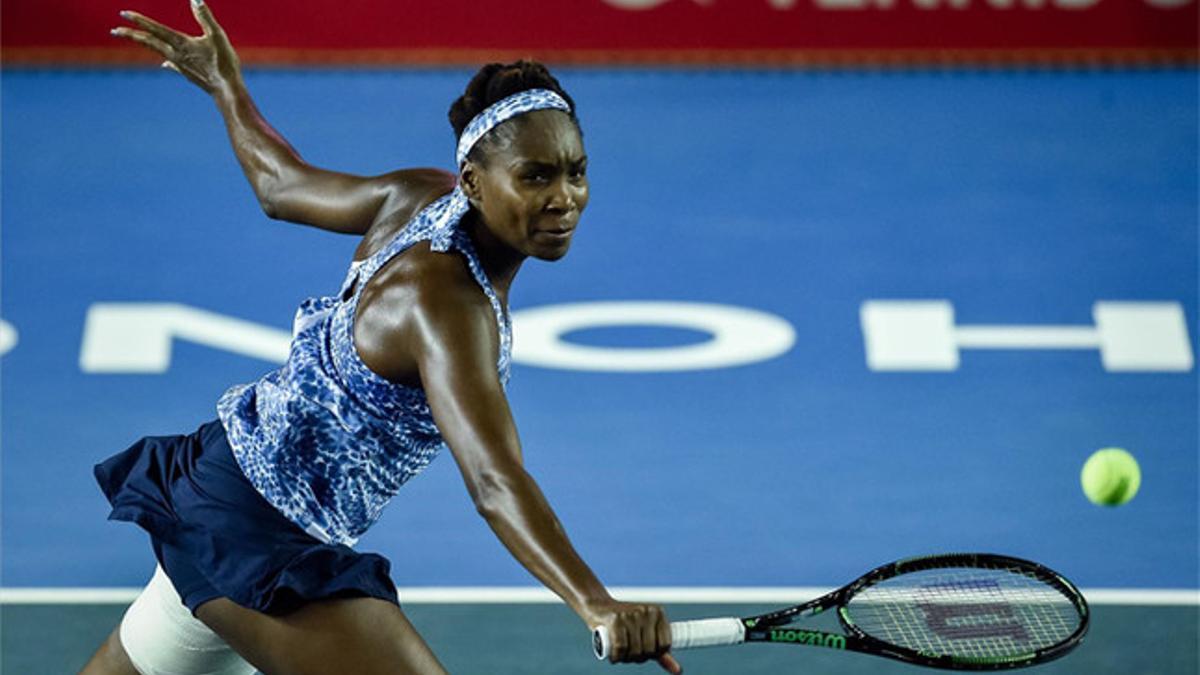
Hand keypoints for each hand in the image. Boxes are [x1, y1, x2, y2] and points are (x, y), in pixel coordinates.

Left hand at [111, 1, 240, 94]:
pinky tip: (165, 63)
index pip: (155, 29)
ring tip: (136, 39)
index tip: (123, 14)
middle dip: (131, 35)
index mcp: (181, 43)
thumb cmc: (224, 62)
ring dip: (145, 43)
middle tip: (114, 30)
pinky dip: (165, 59)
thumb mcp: (217, 36)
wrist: (225, 90)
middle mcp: (175, 55)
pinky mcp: (186, 74)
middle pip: (149, 42)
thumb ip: (205, 17)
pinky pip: (171, 64)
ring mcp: (179, 66)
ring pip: (157, 51)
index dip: (139, 20)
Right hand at [586, 599, 681, 673]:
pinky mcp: (616, 620)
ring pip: (635, 651)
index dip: (654, 654)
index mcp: (658, 613)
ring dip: (626, 659)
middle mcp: (647, 612)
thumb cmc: (624, 622)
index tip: (644, 651)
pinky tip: (614, 656)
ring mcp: (631, 615)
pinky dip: (617, 657)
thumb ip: (661, 652)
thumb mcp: (646, 633)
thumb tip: (678, 671)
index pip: (665, 645)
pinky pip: (621, 648)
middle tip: (629, 655)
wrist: (598, 606)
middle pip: (650, 650)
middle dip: (638, 657)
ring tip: (621, 655)